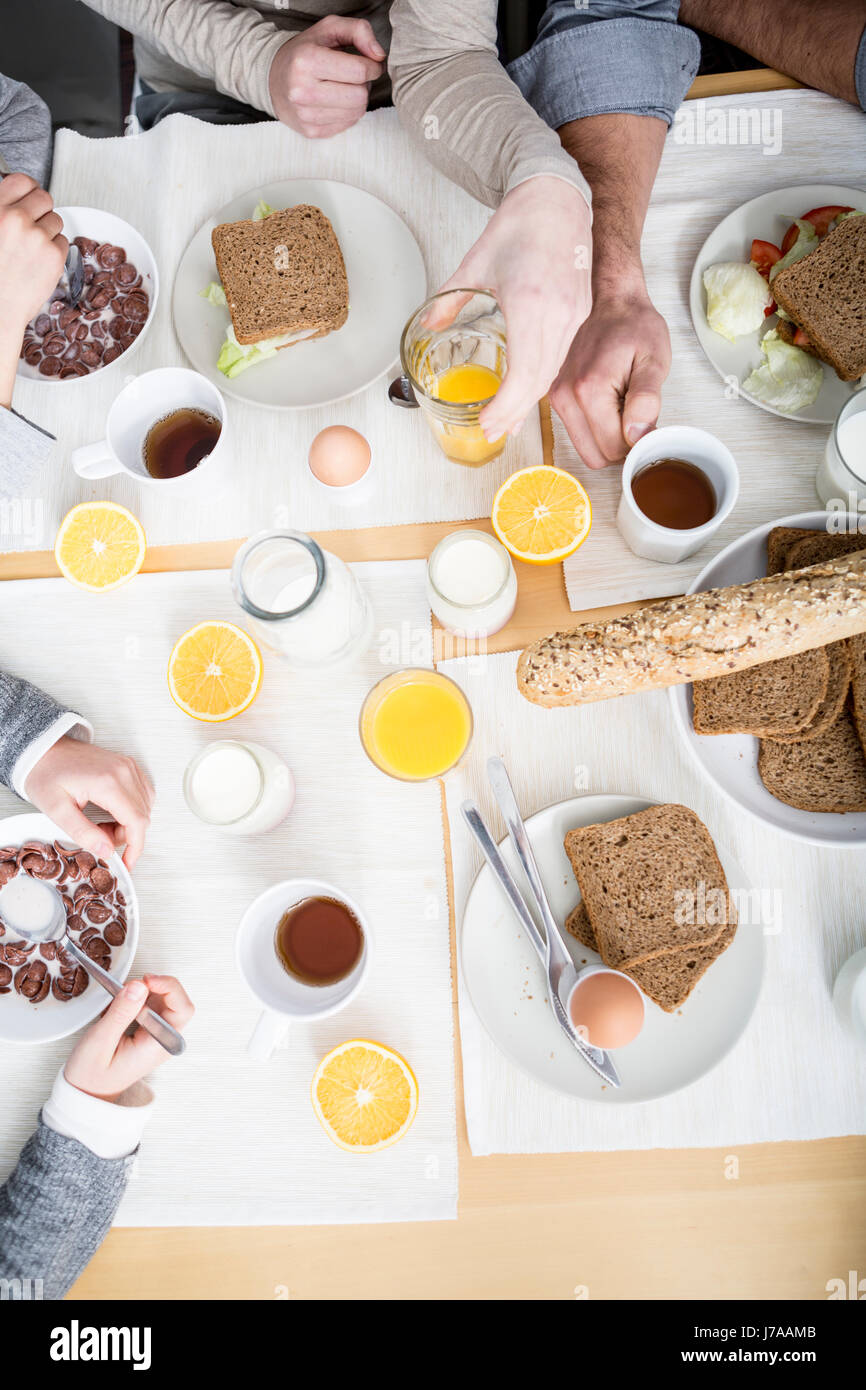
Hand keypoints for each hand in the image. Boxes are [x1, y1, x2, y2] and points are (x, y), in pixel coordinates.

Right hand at [0, 173, 67, 406]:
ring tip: (32, 250)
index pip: (22, 180)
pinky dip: (55, 251)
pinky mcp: (54, 256)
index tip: (30, 196)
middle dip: (41, 210)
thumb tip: (12, 200)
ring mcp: (37, 237)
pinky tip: (39, 262)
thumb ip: (0, 211)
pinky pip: (63, 242)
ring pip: (56, 221)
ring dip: (48, 232)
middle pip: (44, 198)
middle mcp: (16, 219)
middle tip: (34, 226)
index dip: (28, 189)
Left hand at [25, 736, 153, 870]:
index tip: (127, 863)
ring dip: (129, 823)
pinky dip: (133, 810)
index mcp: (108, 783)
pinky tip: (113, 812)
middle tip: (101, 839)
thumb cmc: (46, 775)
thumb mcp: (56, 810)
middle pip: (143, 816)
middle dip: (126, 836)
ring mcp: (128, 766)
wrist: (43, 750)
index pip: (137, 822)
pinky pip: (143, 794)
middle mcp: (124, 771)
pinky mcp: (128, 766)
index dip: (135, 848)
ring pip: (145, 806)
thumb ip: (83, 833)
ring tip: (102, 825)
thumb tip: (107, 851)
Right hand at [64, 975, 194, 1100]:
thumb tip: (138, 986)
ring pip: (161, 1001)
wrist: (86, 1094)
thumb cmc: (91, 1076)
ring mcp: (157, 1036)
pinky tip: (115, 1012)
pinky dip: (133, 1002)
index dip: (168, 987)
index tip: (146, 980)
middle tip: (127, 988)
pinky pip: (149, 1007)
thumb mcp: (100, 1042)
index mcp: (158, 1046)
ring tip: (114, 1007)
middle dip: (153, 987)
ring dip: (140, 994)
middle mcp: (162, 1041)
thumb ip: (121, 1013)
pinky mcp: (148, 1033)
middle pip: (175, 1001)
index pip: (182, 1009)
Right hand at [268, 15, 383, 137]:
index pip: (359, 71)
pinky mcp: (311, 131)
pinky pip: (347, 125)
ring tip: (344, 87)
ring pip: (356, 112)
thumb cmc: (306, 51)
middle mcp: (303, 91)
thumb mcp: (329, 28)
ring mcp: (305, 115)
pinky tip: (336, 101)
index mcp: (307, 60)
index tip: (369, 63)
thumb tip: (379, 56)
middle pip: (360, 96)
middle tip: (354, 77)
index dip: (372, 66)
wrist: (273, 78)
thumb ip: (359, 31)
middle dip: (364, 85)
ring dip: (357, 99)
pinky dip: (348, 112)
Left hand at [432, 177, 591, 440]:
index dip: (505, 406)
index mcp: (531, 303)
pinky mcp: (580, 313)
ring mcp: (574, 315)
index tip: (486, 423)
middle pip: (538, 381)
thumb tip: (426, 324)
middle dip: (513, 413)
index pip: (523, 373)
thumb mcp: (475, 262)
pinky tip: (525, 390)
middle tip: (491, 432)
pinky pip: (560, 356)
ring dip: (527, 400)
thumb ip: (449, 299)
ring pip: (551, 372)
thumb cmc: (520, 224)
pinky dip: (540, 379)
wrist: (558, 199)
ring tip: (505, 421)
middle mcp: (558, 314)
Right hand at [550, 288, 670, 467]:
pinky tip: (610, 403)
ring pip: (586, 449)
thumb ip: (646, 400)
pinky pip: (579, 434)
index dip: (637, 444)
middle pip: (595, 456)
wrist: (611, 302)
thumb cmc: (634, 326)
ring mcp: (556, 399)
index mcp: (589, 389)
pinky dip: (597, 428)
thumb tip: (638, 437)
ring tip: (623, 404)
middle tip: (637, 414)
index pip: (613, 448)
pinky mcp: (555, 398)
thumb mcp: (653, 360)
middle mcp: (565, 397)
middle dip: (621, 444)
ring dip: (608, 437)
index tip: (649, 422)